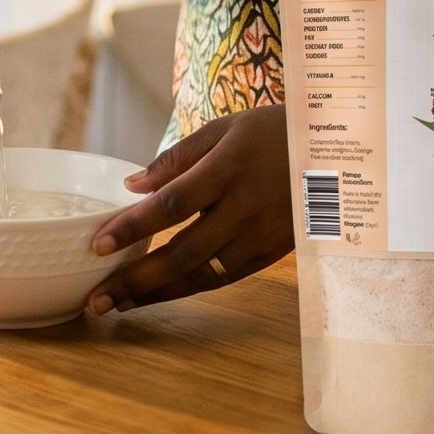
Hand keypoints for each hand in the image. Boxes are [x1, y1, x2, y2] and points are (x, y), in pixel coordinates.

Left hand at [84, 104, 292, 314]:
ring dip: (157, 293)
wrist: (336, 152)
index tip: (98, 245)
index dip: (133, 227)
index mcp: (228, 169)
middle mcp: (244, 209)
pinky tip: (159, 294)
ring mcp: (261, 236)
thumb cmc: (271, 133)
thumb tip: (131, 186)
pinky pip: (225, 278)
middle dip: (136, 280)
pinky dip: (189, 288)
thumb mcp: (223, 129)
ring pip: (202, 275)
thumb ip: (176, 158)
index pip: (172, 205)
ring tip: (117, 304)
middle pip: (183, 253)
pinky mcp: (272, 254)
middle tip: (96, 299)